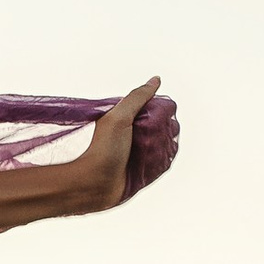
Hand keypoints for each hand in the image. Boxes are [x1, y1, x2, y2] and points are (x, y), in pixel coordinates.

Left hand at [69, 75, 161, 211]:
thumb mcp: (119, 117)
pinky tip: (145, 166)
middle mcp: (139, 133)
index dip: (160, 116)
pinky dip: (159, 164)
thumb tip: (155, 80)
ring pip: (168, 145)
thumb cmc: (102, 149)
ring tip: (139, 157)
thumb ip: (137, 97)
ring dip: (158, 151)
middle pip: (167, 127)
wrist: (95, 184)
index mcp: (131, 118)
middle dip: (159, 135)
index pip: (160, 110)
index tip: (147, 123)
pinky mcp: (148, 169)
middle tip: (140, 143)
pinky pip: (165, 162)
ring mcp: (144, 151)